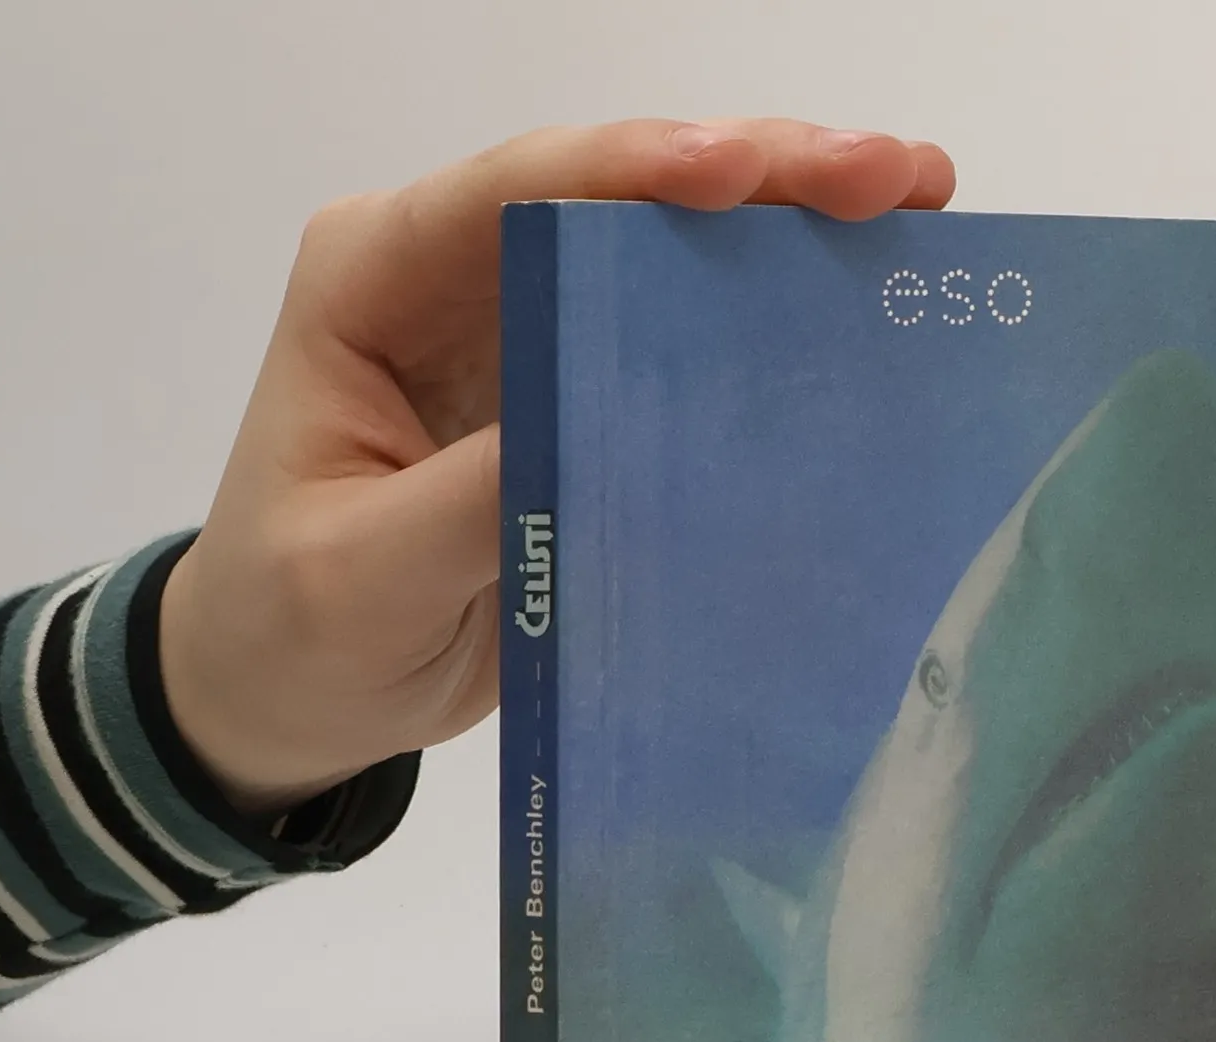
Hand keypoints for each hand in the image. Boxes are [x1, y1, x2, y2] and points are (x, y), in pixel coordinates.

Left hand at [158, 119, 956, 816]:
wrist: (294, 698)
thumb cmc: (297, 630)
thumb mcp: (367, 572)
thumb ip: (472, 496)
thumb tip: (604, 425)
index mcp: (379, 281)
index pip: (521, 192)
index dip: (642, 169)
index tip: (750, 172)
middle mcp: (464, 281)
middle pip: (619, 198)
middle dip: (761, 176)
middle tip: (898, 180)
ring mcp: (533, 339)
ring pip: (672, 258)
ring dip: (794, 231)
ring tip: (922, 211)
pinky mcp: (583, 407)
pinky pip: (691, 353)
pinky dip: (780, 329)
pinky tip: (871, 313)